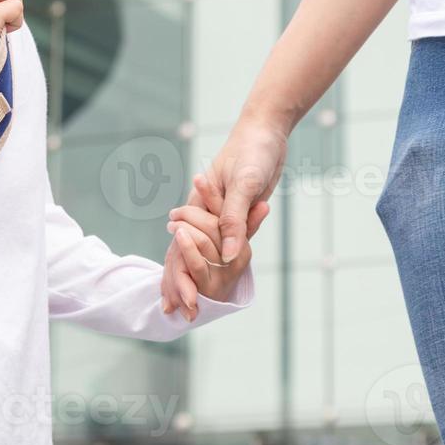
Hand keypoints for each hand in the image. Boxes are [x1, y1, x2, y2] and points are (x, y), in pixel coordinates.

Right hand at [160, 117, 284, 317]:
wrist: (267, 129)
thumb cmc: (254, 151)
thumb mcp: (246, 184)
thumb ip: (235, 220)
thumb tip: (228, 257)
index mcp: (200, 203)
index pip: (183, 246)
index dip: (179, 275)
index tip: (177, 303)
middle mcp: (205, 211)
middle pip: (187, 252)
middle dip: (181, 282)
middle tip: (176, 314)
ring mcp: (220, 212)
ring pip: (204, 250)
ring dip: (195, 274)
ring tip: (184, 305)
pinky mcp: (237, 212)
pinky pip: (226, 241)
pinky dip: (218, 260)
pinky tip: (212, 276)